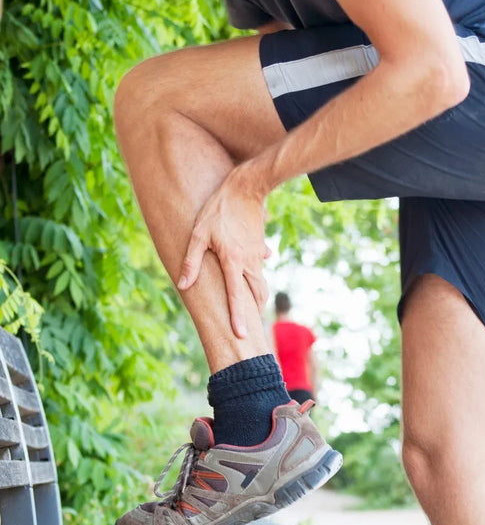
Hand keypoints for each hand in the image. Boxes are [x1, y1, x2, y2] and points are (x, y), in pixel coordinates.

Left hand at [177, 170, 270, 337]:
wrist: (246, 188)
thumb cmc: (217, 209)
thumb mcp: (198, 233)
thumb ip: (191, 262)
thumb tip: (183, 286)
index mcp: (233, 261)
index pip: (236, 296)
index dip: (239, 317)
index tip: (241, 335)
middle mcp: (249, 262)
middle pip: (257, 294)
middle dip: (254, 311)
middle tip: (250, 326)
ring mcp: (258, 255)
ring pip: (260, 282)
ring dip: (257, 296)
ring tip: (252, 308)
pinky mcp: (261, 246)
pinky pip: (260, 265)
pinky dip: (257, 273)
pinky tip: (252, 270)